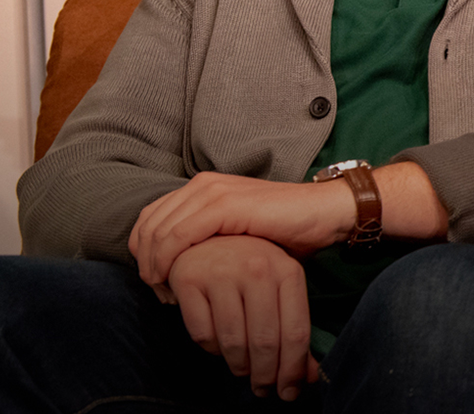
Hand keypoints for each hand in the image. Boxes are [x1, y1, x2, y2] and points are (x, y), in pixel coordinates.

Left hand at [131, 172, 355, 294]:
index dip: (144, 253)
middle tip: (158, 293)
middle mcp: (203, 184)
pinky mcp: (224, 205)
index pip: (150, 219)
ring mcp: (213, 192)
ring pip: (158, 232)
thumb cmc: (288, 231)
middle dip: (145, 264)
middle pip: (147, 226)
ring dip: (153, 267)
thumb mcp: (238, 235)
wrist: (325, 213)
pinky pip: (177, 236)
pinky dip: (168, 262)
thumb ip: (208, 240)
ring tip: (165, 293)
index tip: (157, 283)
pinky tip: (174, 281)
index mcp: (203, 187)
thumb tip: (178, 268)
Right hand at [169, 235, 321, 400]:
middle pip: (265, 341)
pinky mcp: (188, 279)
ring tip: (243, 371)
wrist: (207, 234)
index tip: (290, 391)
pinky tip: (219, 347)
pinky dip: (211, 349)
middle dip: (265, 376)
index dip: (293, 369)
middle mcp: (257, 269)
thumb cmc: (251, 268)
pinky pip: (202, 333)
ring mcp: (221, 272)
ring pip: (232, 342)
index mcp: (288, 271)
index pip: (296, 333)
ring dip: (239, 366)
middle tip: (263, 391)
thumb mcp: (280, 289)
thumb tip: (307, 378)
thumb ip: (294, 329)